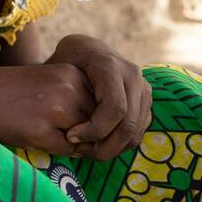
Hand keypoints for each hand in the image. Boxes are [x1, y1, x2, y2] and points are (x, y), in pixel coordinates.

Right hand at [0, 64, 96, 155]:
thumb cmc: (15, 94)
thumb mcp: (52, 83)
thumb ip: (79, 98)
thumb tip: (103, 133)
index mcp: (73, 73)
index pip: (101, 106)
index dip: (86, 117)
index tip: (63, 114)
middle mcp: (69, 89)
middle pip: (96, 123)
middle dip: (82, 132)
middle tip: (53, 125)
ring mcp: (56, 110)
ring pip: (84, 139)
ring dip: (70, 141)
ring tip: (44, 129)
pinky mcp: (42, 131)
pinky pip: (66, 151)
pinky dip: (55, 150)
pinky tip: (34, 136)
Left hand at [46, 35, 151, 160]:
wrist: (84, 50)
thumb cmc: (64, 62)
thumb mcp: (56, 69)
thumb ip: (59, 95)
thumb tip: (64, 132)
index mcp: (110, 65)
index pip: (114, 108)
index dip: (94, 130)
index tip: (70, 137)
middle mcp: (132, 76)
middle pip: (128, 125)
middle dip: (103, 146)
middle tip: (78, 151)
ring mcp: (143, 89)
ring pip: (134, 133)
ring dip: (110, 149)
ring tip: (84, 149)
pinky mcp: (145, 102)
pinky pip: (136, 133)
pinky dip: (117, 145)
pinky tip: (95, 144)